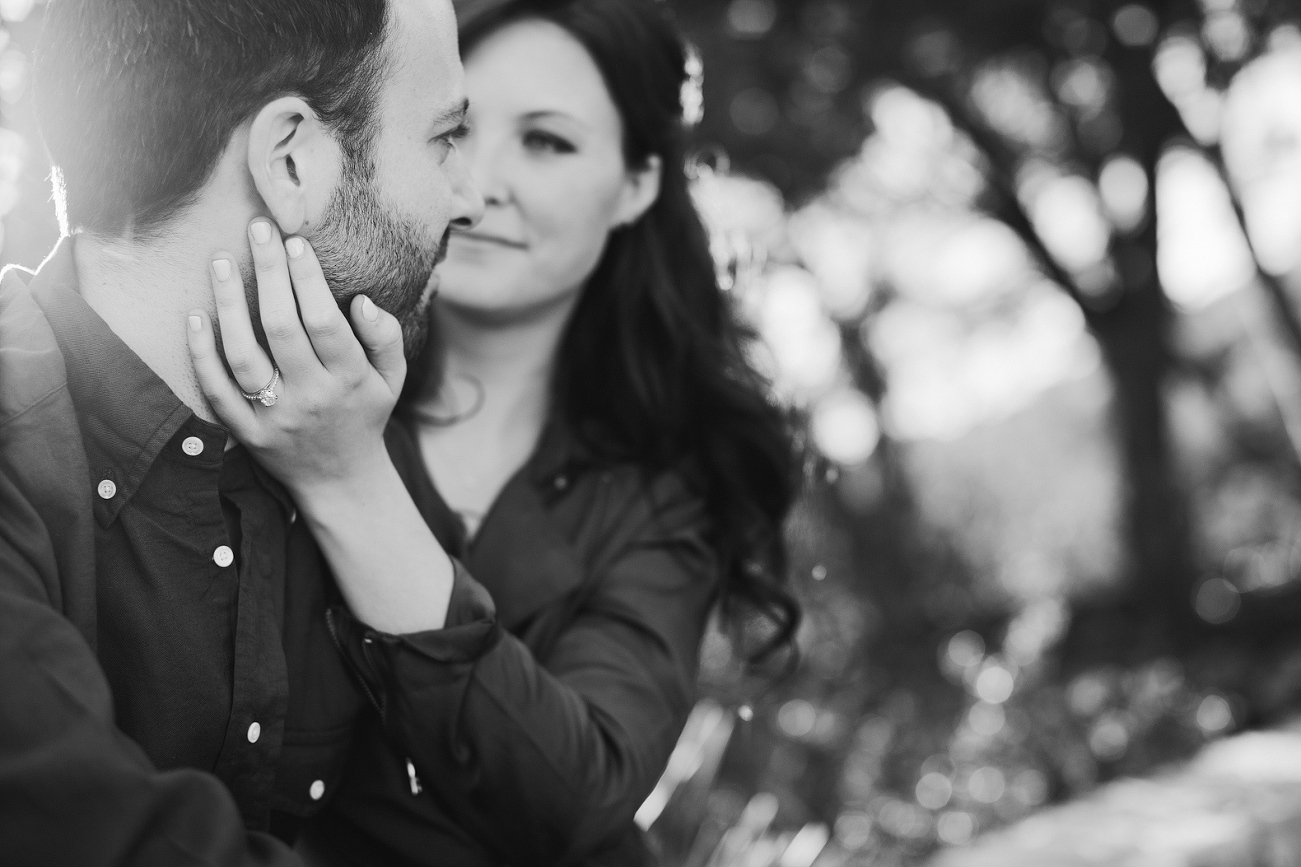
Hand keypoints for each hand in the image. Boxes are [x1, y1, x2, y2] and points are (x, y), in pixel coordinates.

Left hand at [186, 218, 406, 495]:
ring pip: (243, 355)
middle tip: (258, 230)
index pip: (325, 322)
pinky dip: (202, 353)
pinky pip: (217, 390)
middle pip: (282, 328)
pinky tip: (195, 315)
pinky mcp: (245, 433)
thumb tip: (363, 301)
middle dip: (270, 274)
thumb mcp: (392, 378)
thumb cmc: (365, 414)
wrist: (340, 480)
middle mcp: (311, 397)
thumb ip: (386, 337)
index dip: (309, 280)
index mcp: (350, 380)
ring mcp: (274, 416)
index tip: (295, 242)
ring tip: (222, 260)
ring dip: (230, 303)